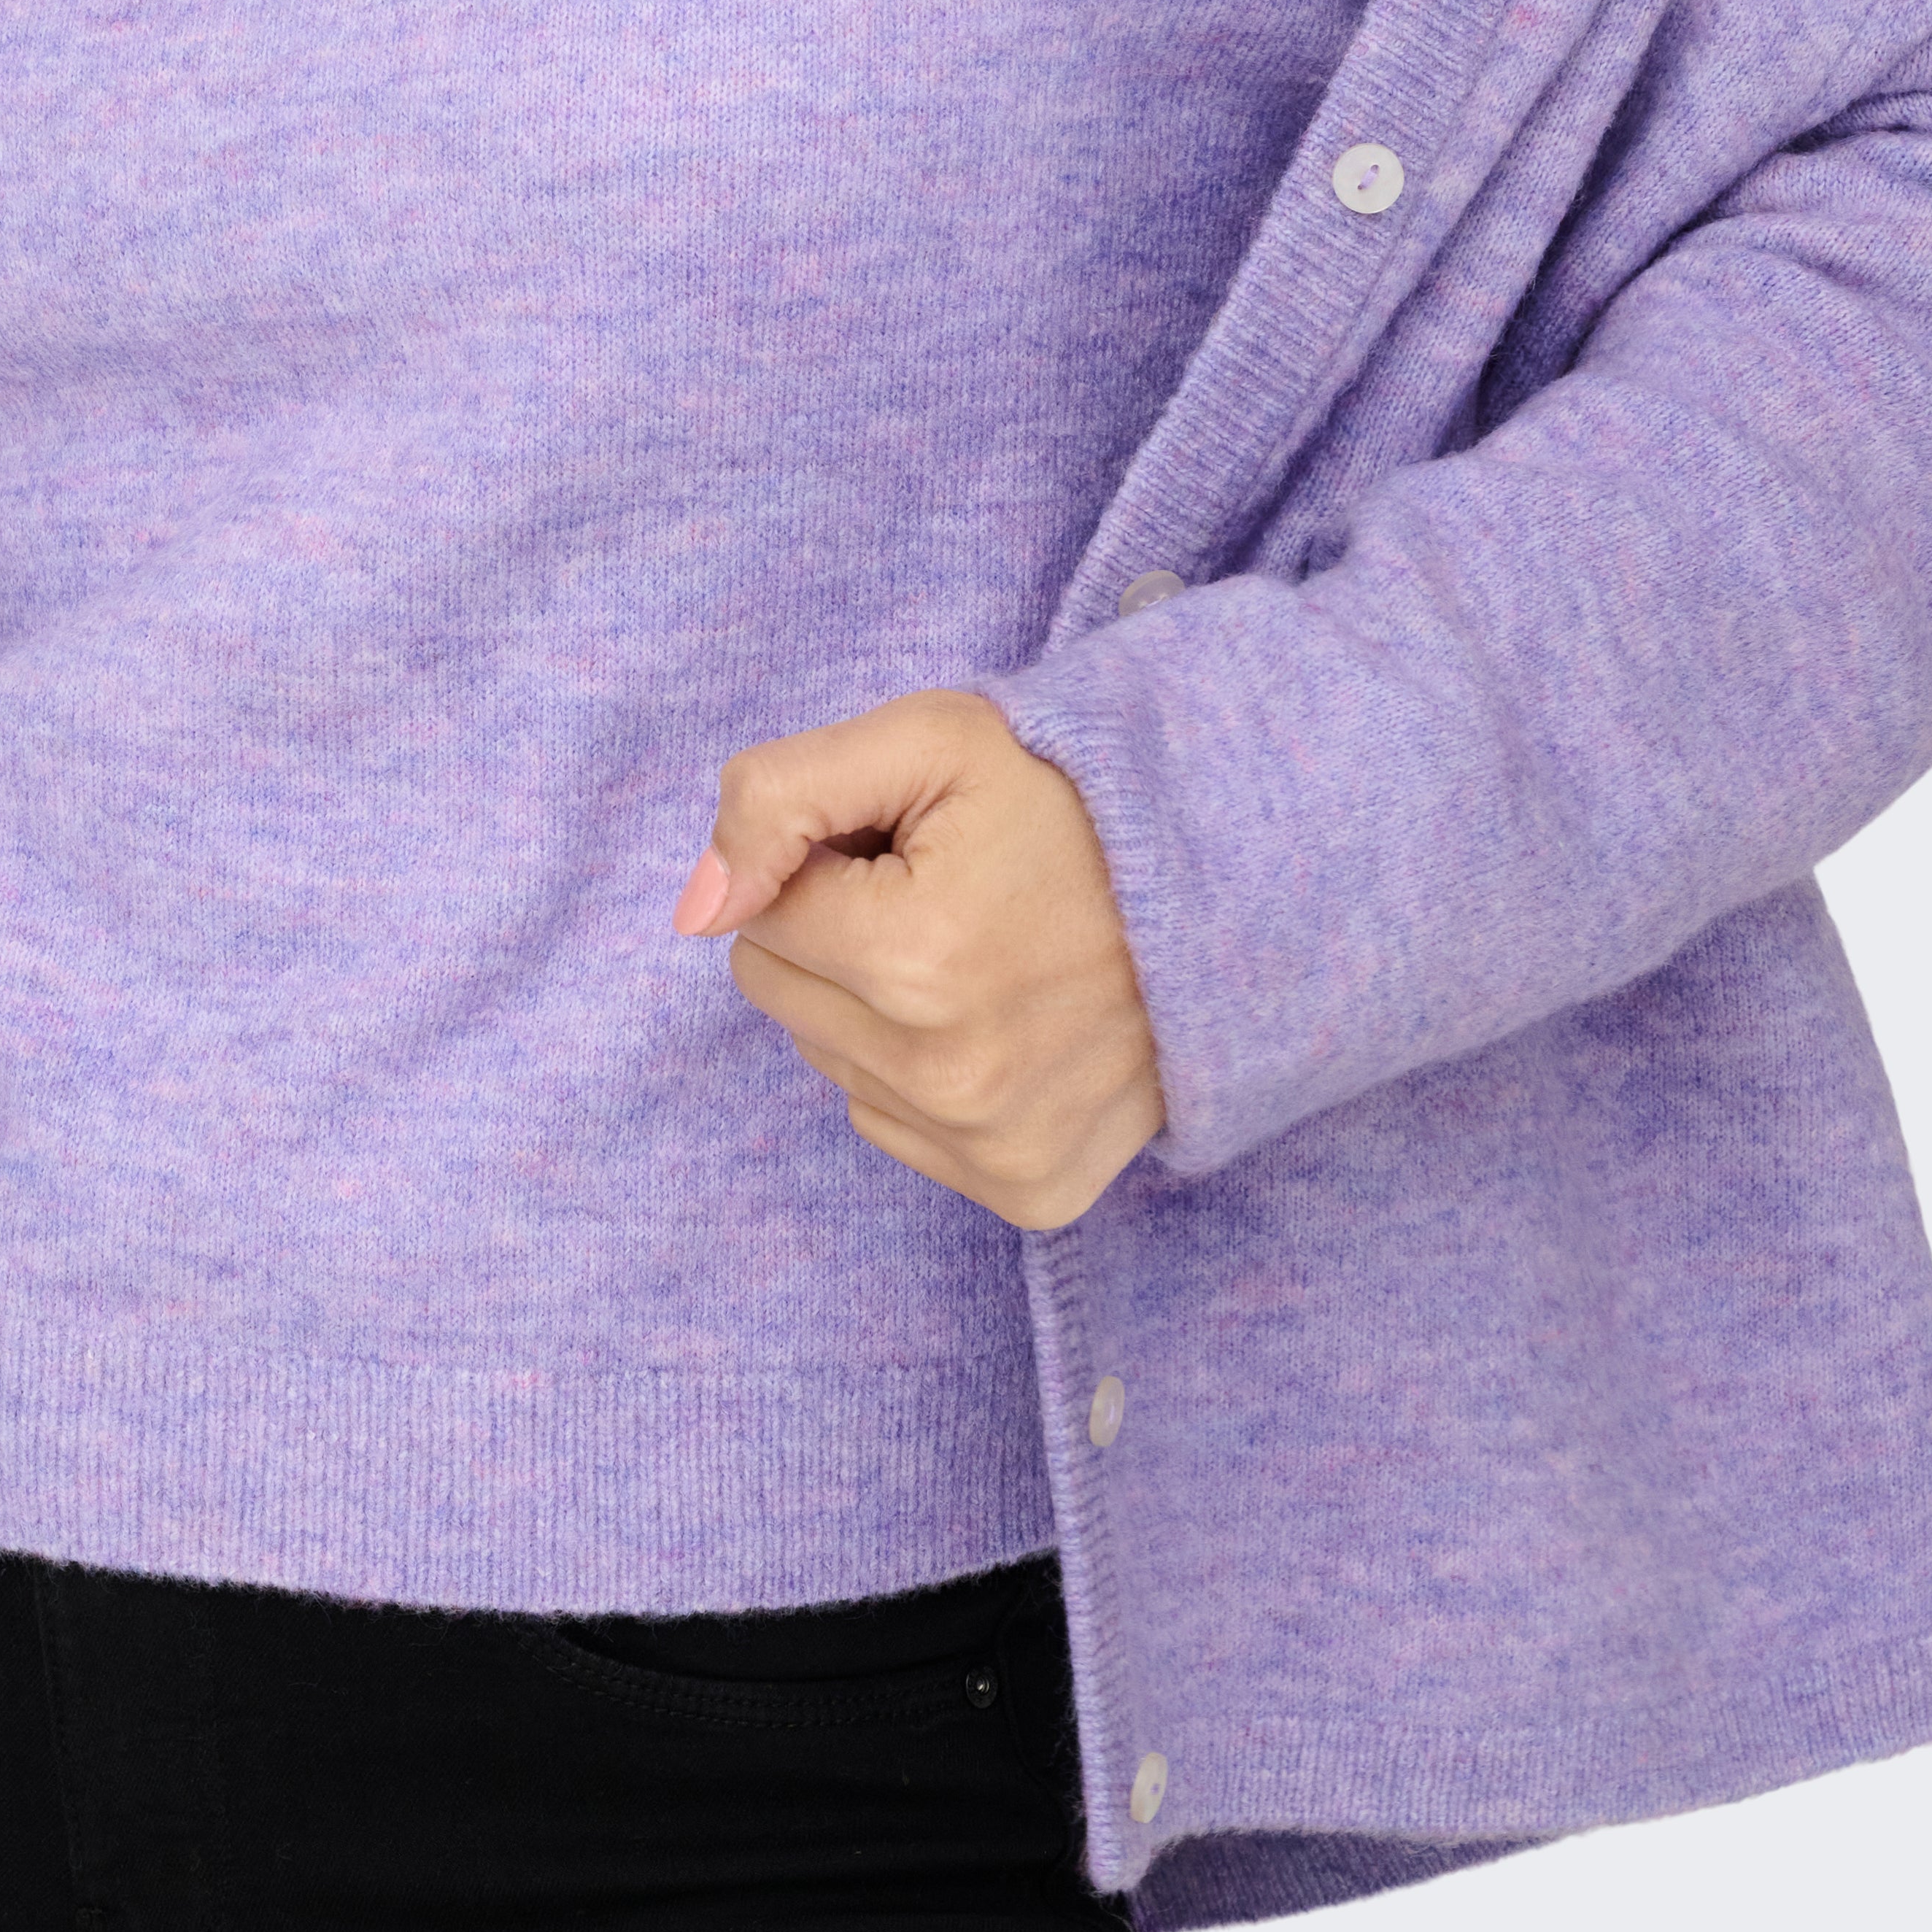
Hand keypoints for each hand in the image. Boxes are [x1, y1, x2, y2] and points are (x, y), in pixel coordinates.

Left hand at [673, 688, 1165, 1230]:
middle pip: (783, 995)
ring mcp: (991, 1147)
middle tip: (949, 895)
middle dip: (841, 934)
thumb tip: (697, 908)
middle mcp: (948, 1078)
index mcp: (915, 960)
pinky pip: (894, 1125)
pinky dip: (926, 1072)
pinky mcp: (1028, 1190)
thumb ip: (778, 796)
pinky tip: (1003, 1020)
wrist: (1235, 890)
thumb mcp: (930, 741)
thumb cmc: (1075, 802)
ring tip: (983, 950)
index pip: (761, 912)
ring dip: (880, 1003)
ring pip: (834, 1060)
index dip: (827, 860)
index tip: (914, 846)